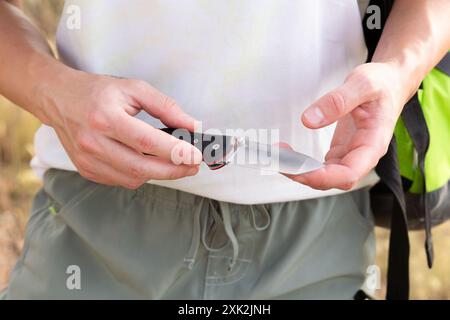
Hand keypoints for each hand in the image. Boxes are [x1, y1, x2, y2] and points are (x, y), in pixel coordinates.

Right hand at [36, 70, 202, 188]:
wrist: (59, 98)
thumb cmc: (98, 92)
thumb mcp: (135, 88)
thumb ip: (166, 107)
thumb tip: (192, 126)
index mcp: (105, 117)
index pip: (147, 142)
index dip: (175, 151)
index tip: (196, 155)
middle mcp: (93, 142)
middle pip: (142, 167)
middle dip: (174, 170)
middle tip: (193, 165)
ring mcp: (87, 159)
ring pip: (134, 178)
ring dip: (159, 173)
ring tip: (173, 161)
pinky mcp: (86, 170)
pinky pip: (122, 180)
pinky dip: (140, 174)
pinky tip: (148, 161)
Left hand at [288, 63, 408, 189]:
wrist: (389, 85)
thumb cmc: (382, 85)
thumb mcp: (363, 84)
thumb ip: (337, 101)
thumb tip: (308, 121)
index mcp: (373, 144)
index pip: (348, 174)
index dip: (322, 177)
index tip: (297, 169)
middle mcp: (362, 156)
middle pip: (333, 180)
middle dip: (303, 174)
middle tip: (278, 160)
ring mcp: (350, 156)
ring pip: (324, 176)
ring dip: (299, 170)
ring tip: (277, 155)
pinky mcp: (341, 152)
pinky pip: (320, 167)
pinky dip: (302, 164)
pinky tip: (287, 154)